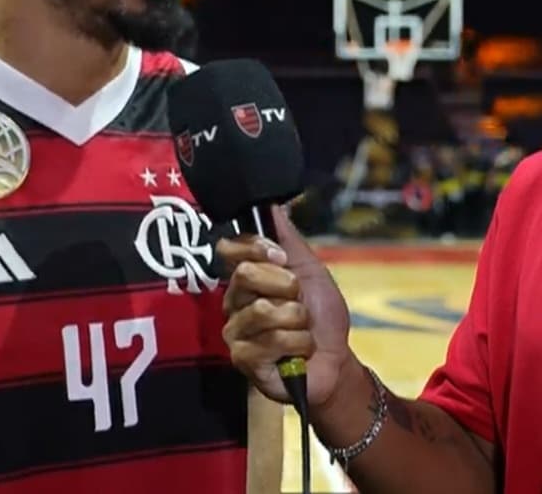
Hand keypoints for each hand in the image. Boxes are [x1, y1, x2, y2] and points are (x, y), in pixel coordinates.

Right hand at [217, 206, 351, 407]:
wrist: (336, 362)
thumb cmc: (321, 318)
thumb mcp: (311, 272)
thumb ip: (289, 240)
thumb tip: (272, 203)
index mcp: (246, 278)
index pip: (229, 248)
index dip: (255, 246)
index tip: (281, 257)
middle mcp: (234, 301)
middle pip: (246, 274)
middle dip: (285, 286)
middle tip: (298, 301)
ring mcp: (235, 331)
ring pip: (262, 310)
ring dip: (297, 321)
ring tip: (302, 331)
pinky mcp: (242, 359)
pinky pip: (269, 341)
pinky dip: (296, 345)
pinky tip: (298, 353)